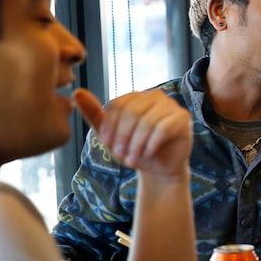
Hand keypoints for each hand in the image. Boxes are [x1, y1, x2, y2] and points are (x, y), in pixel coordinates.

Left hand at [73, 88, 192, 176]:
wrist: (160, 168)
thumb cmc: (135, 149)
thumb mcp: (110, 135)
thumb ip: (94, 114)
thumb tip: (76, 92)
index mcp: (137, 97)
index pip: (118, 104)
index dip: (109, 126)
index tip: (106, 144)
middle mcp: (155, 96)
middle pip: (132, 112)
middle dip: (123, 137)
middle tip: (120, 155)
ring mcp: (171, 106)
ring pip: (146, 122)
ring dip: (136, 145)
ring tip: (132, 159)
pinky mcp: (183, 119)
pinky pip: (163, 129)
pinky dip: (151, 145)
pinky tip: (147, 154)